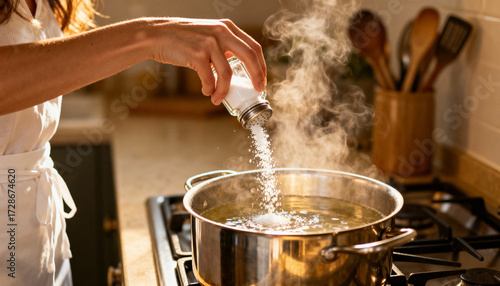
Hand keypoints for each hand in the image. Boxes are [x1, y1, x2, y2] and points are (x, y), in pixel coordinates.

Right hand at [146, 18, 266, 104]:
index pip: (254, 47)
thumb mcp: (208, 35)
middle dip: (256, 76)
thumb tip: (238, 72)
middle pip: (250, 57)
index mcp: (227, 28)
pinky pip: (210, 78)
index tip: (261, 81)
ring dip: (225, 90)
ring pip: (228, 73)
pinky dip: (209, 88)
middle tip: (256, 91)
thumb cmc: (182, 40)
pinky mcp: (197, 54)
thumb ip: (224, 47)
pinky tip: (206, 91)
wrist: (156, 35)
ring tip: (218, 99)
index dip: (261, 66)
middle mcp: (221, 32)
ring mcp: (209, 43)